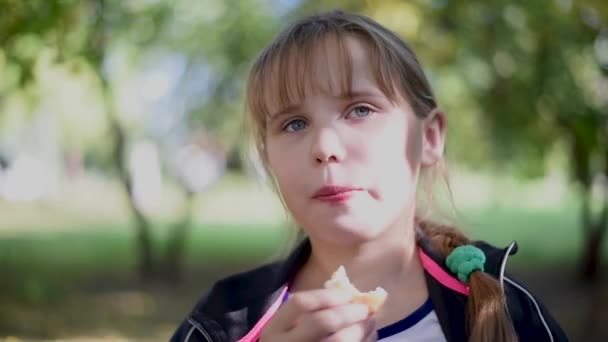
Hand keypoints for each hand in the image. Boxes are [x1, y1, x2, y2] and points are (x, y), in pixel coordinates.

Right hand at [260, 288, 376, 341]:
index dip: (328, 296)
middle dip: (349, 312)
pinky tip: (368, 338)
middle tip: (364, 309)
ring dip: (361, 330)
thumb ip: (309, 313)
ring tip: (370, 323)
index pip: (301, 303)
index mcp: (275, 331)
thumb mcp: (288, 330)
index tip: (347, 294)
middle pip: (322, 322)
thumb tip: (349, 297)